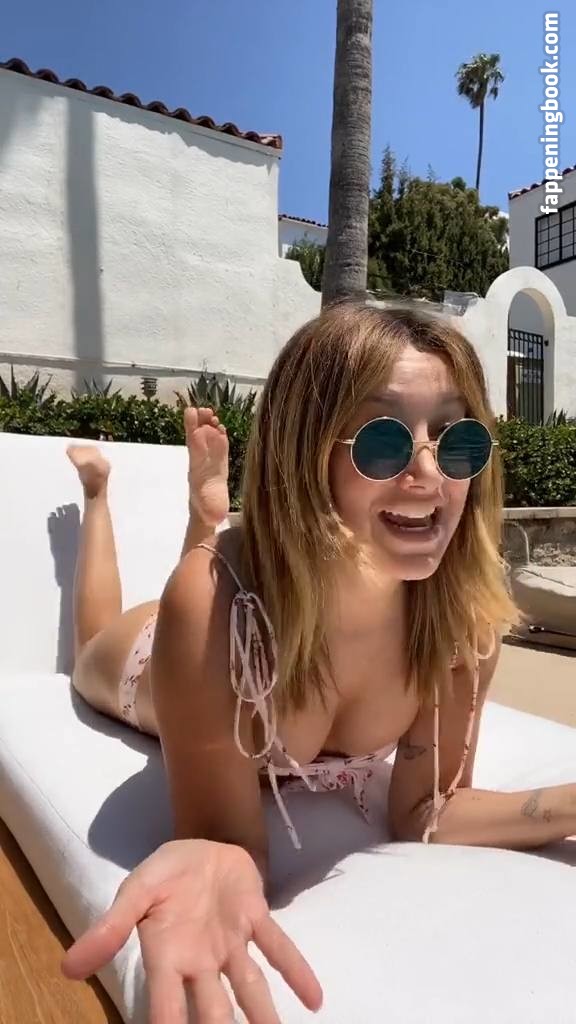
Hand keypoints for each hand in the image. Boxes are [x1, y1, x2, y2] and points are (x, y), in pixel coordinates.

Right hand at [61, 839, 322, 1022]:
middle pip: (211, 1011)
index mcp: (166, 955)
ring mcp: (231, 942)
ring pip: (249, 989)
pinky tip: (316, 999)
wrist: (198, 844)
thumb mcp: (133, 892)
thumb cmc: (163, 875)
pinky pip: (278, 948)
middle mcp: (200, 961)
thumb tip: (68, 967)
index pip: (164, 1005)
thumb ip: (110, 928)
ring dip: (264, 1019)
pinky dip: (297, 971)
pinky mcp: (256, 919)